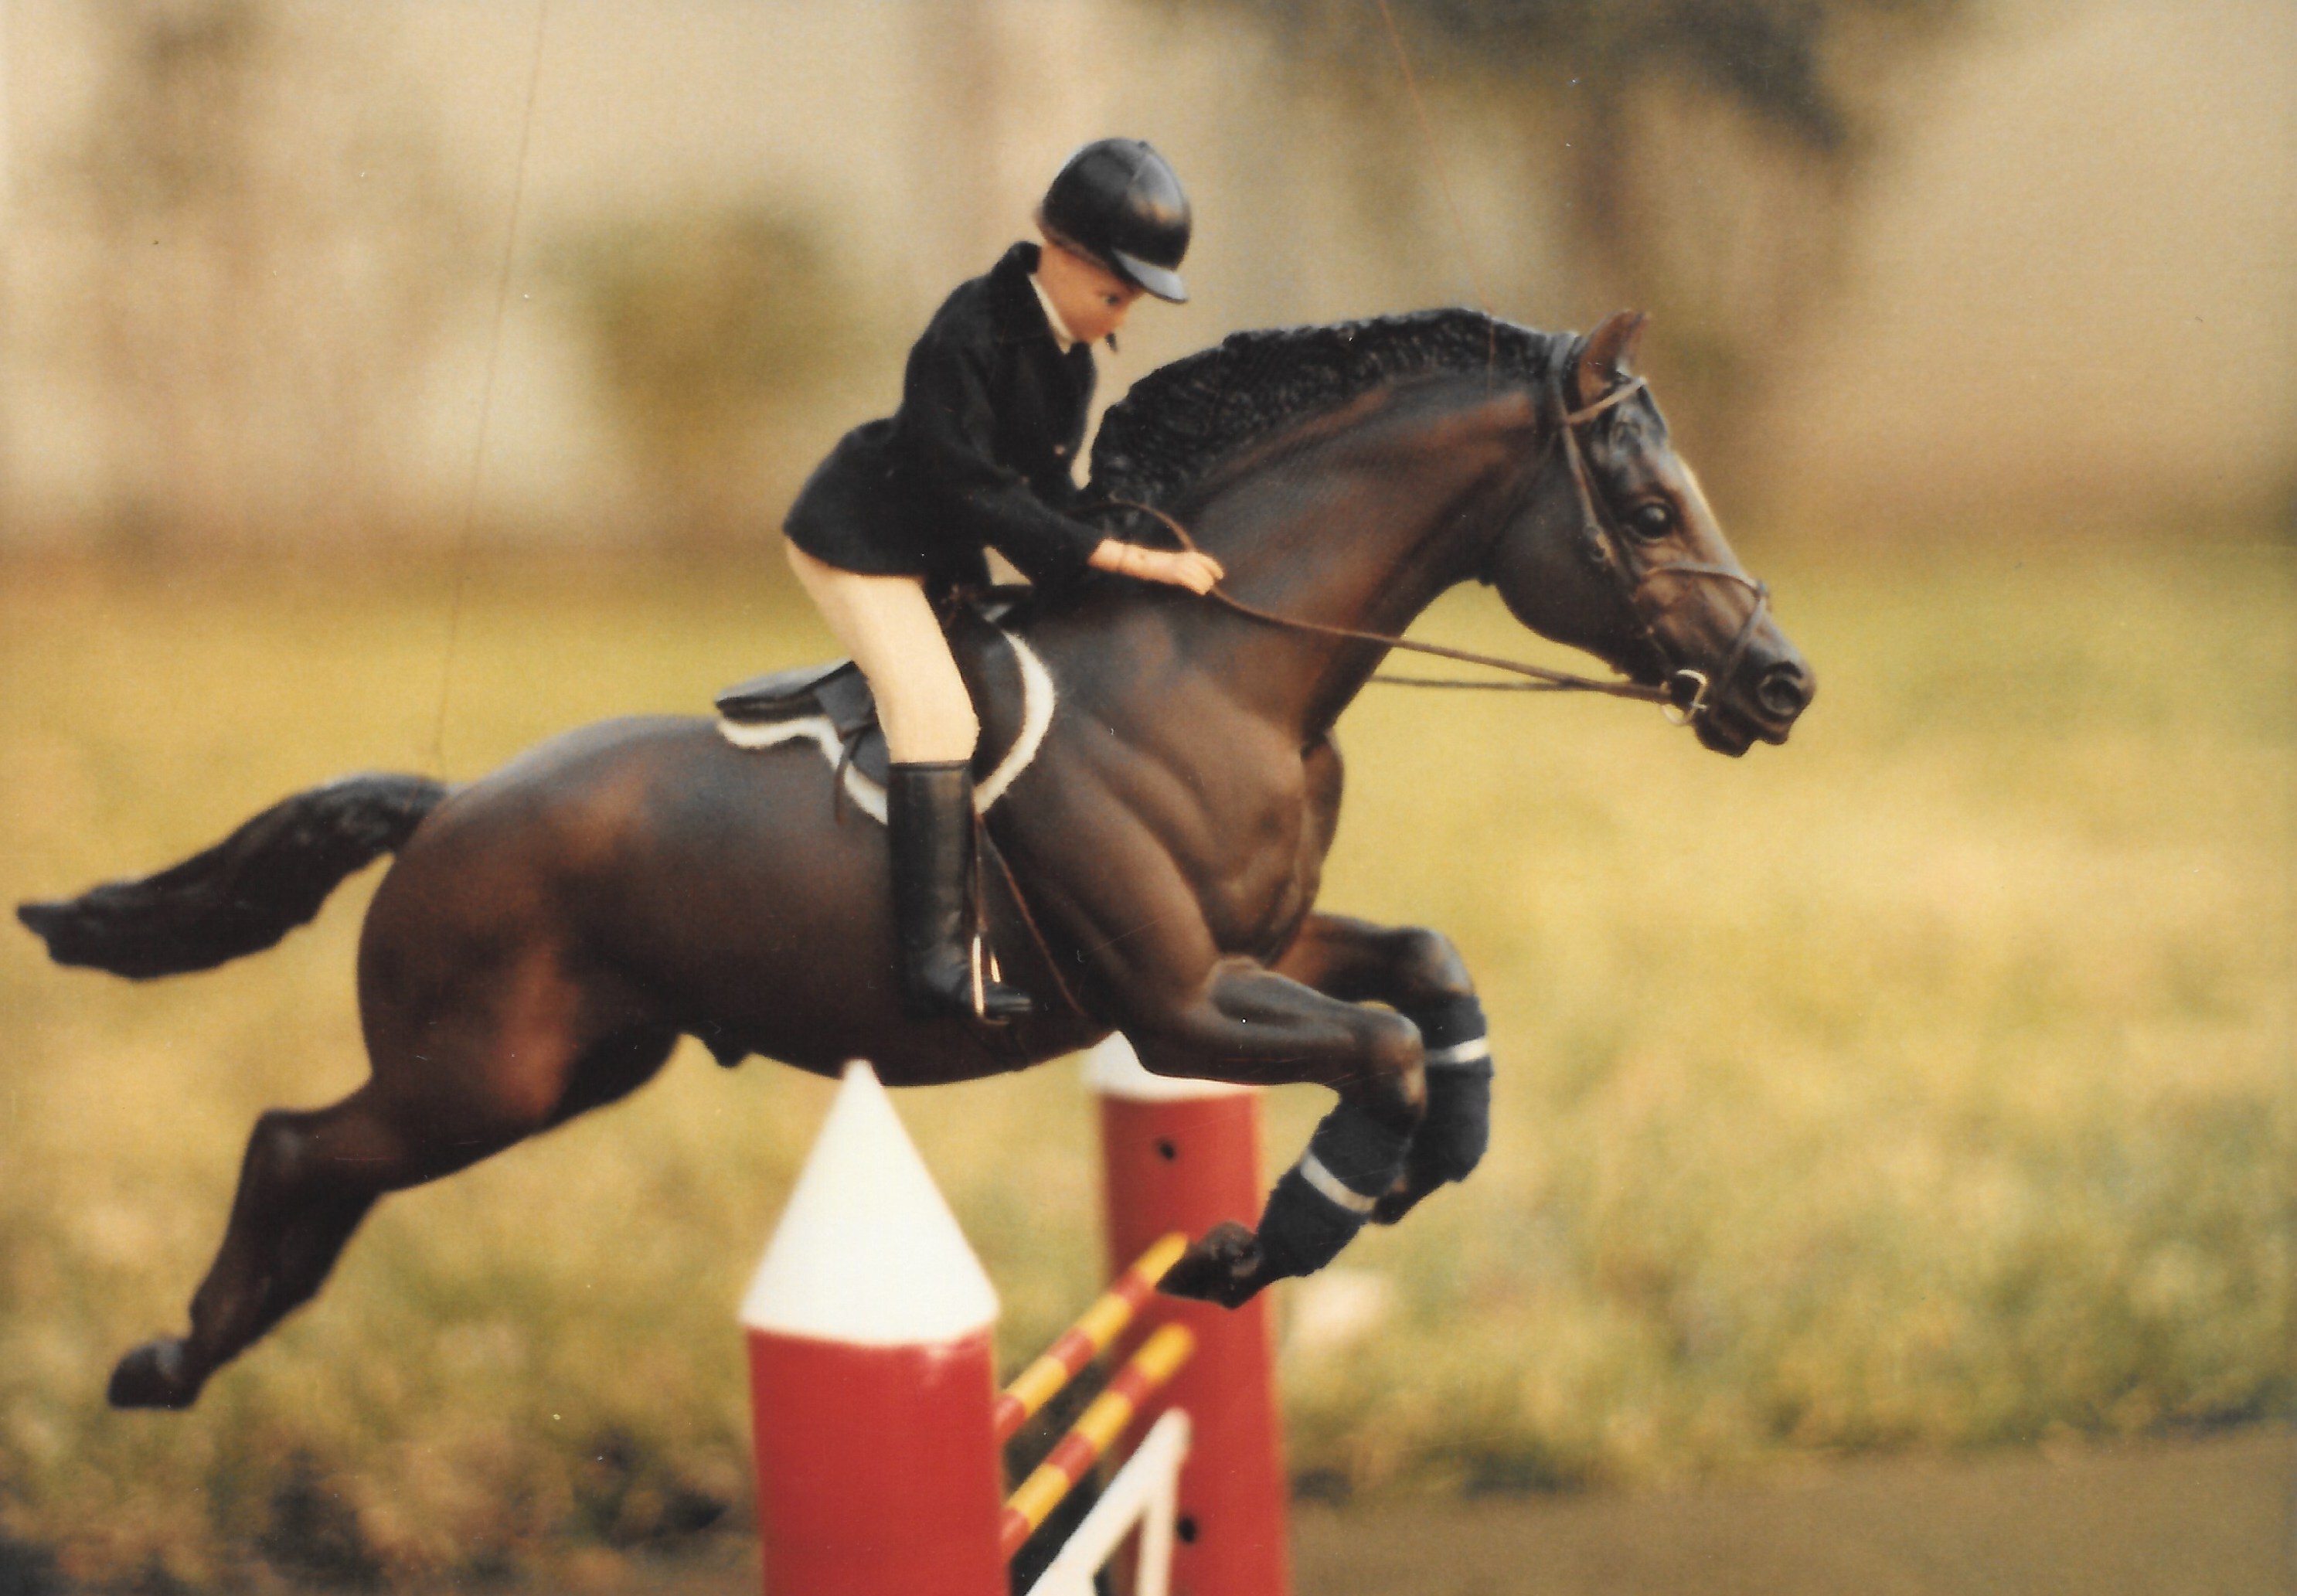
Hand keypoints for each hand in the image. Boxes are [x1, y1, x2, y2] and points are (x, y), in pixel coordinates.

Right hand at [1089, 539, 1225, 594]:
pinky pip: (1190, 581)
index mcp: (1183, 555)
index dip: (1214, 567)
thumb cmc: (1154, 564)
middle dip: (1209, 578)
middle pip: (1202, 568)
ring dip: (1204, 583)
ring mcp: (1178, 566)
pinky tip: (1201, 592)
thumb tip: (1193, 574)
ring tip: (1205, 589)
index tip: (1220, 575)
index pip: (1203, 558)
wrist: (1140, 563)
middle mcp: (1182, 559)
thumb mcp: (1170, 561)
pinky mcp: (1173, 574)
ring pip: (1198, 575)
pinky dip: (1197, 586)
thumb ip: (1182, 565)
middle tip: (1211, 585)